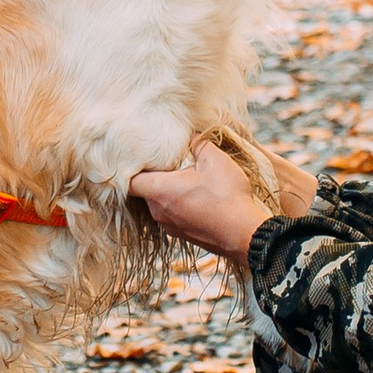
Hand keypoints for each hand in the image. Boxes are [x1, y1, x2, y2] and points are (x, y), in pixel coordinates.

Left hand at [130, 139, 278, 260]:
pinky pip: (174, 216)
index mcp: (159, 191)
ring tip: (189, 180)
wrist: (245, 234)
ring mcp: (170, 226)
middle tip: (172, 164)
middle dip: (156, 177)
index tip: (143, 157)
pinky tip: (199, 198)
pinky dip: (181, 206)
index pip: (128, 181)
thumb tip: (192, 137)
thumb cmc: (226, 197)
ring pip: (160, 204)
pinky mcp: (183, 235)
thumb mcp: (215, 160)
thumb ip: (198, 144)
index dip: (131, 168)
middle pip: (145, 191)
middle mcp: (159, 212)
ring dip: (170, 192)